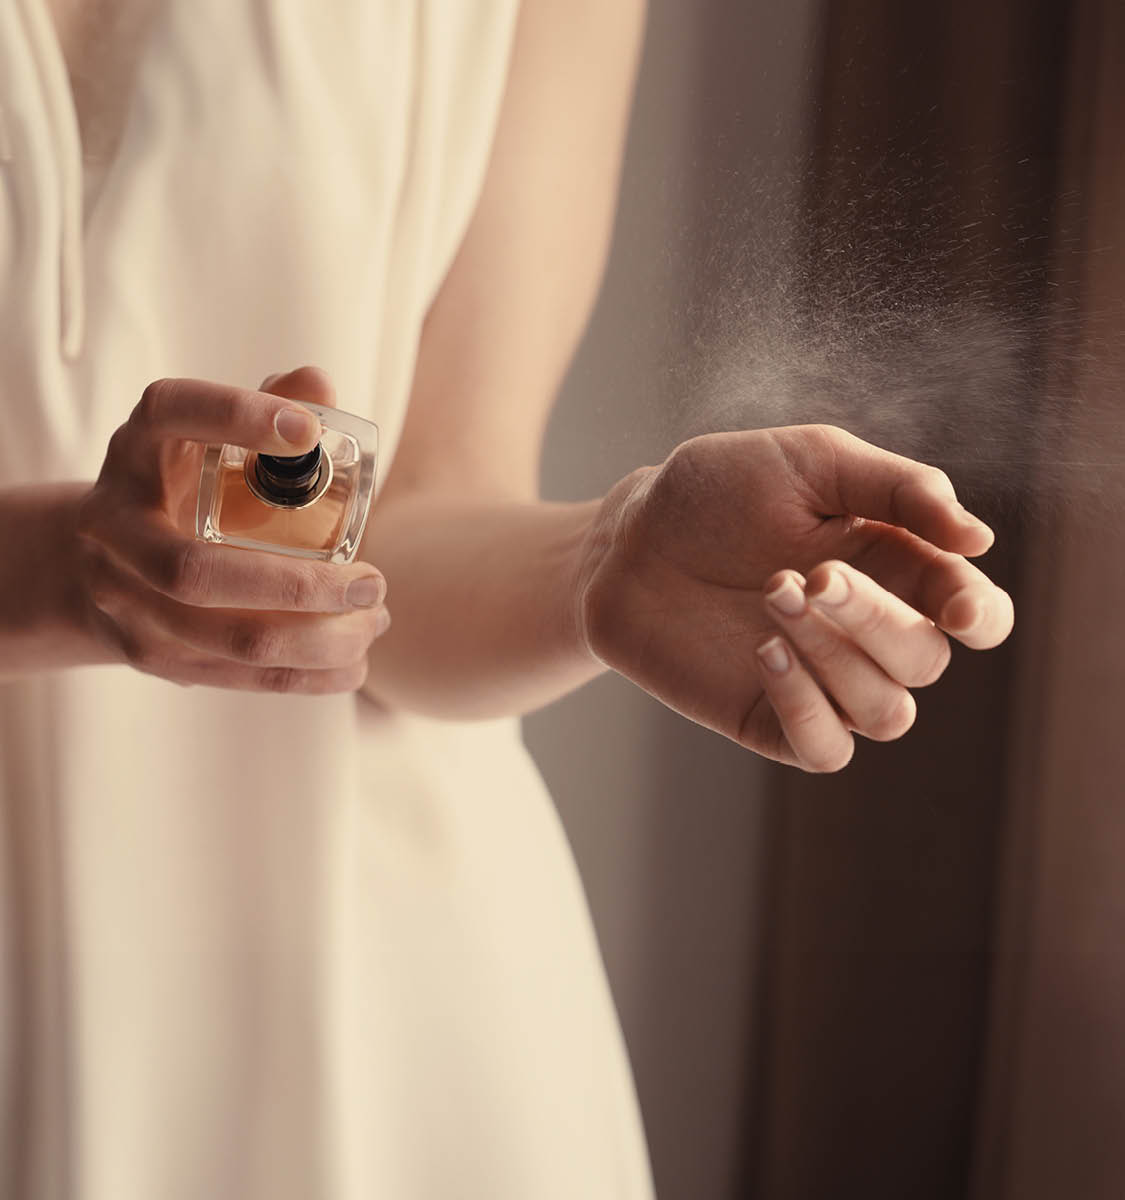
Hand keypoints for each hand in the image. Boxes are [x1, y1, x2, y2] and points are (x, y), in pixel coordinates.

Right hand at [74, 366, 390, 692]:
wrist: (95, 564)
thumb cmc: (180, 484)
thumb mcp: (207, 437)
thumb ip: (267, 404)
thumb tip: (318, 385)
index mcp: (136, 449)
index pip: (175, 415)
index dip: (237, 417)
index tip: (309, 431)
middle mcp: (113, 524)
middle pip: (196, 572)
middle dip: (299, 586)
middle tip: (374, 581)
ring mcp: (123, 599)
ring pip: (224, 638)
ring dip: (317, 638)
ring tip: (375, 620)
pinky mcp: (150, 654)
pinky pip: (235, 677)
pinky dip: (305, 676)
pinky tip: (354, 663)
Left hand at [576, 424, 1014, 771]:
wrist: (629, 538)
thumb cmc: (717, 491)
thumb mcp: (809, 462)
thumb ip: (898, 488)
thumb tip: (979, 540)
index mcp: (894, 567)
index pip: (974, 613)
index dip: (979, 616)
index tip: (955, 606)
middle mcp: (868, 633)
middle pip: (925, 661)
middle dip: (874, 619)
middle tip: (809, 575)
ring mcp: (822, 681)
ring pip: (886, 711)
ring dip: (836, 656)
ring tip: (772, 595)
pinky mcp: (770, 718)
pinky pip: (826, 750)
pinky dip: (808, 708)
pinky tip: (766, 652)